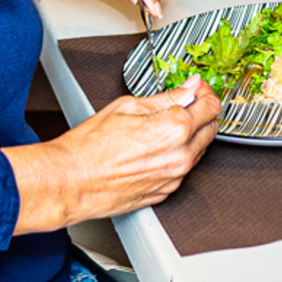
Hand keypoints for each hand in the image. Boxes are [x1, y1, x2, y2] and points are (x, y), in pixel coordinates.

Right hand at [4, 77, 220, 231]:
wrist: (69, 181)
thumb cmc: (89, 148)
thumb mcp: (128, 106)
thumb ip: (166, 97)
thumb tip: (188, 88)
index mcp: (174, 129)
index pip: (211, 106)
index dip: (205, 93)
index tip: (198, 89)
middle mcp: (180, 156)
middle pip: (211, 128)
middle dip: (202, 113)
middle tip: (185, 103)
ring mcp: (173, 178)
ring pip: (199, 150)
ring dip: (191, 135)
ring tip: (163, 125)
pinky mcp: (165, 192)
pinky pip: (183, 169)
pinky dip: (177, 156)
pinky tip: (155, 148)